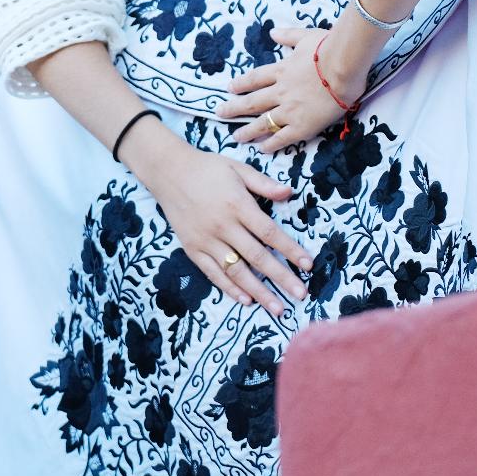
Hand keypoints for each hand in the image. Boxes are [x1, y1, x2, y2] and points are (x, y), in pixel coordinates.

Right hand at [126, 122, 309, 317]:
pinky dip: (229, 288)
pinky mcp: (192, 248)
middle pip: (257, 256)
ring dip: (259, 291)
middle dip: (281, 277)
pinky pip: (213, 273)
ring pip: (236, 270)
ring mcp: (206, 240)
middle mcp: (222, 226)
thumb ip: (263, 183)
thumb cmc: (206, 168)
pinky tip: (246, 300)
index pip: (269, 232)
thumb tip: (289, 193)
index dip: (290, 250)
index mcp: (237, 205)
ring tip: (277, 308)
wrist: (168, 172)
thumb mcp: (237, 168)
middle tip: (301, 294)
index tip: (308, 265)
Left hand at [219, 27, 364, 153]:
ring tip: (236, 137)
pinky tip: (261, 148)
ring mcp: (289, 110)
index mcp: (281, 70)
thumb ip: (288, 35)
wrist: (344, 66)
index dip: (241, 84)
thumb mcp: (306, 36)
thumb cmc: (329, 48)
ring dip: (247, 131)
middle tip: (220, 113)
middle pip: (252, 102)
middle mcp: (280, 91)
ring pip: (262, 123)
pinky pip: (282, 138)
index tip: (230, 88)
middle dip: (234, 108)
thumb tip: (273, 31)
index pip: (255, 78)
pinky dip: (271, 144)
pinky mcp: (302, 126)